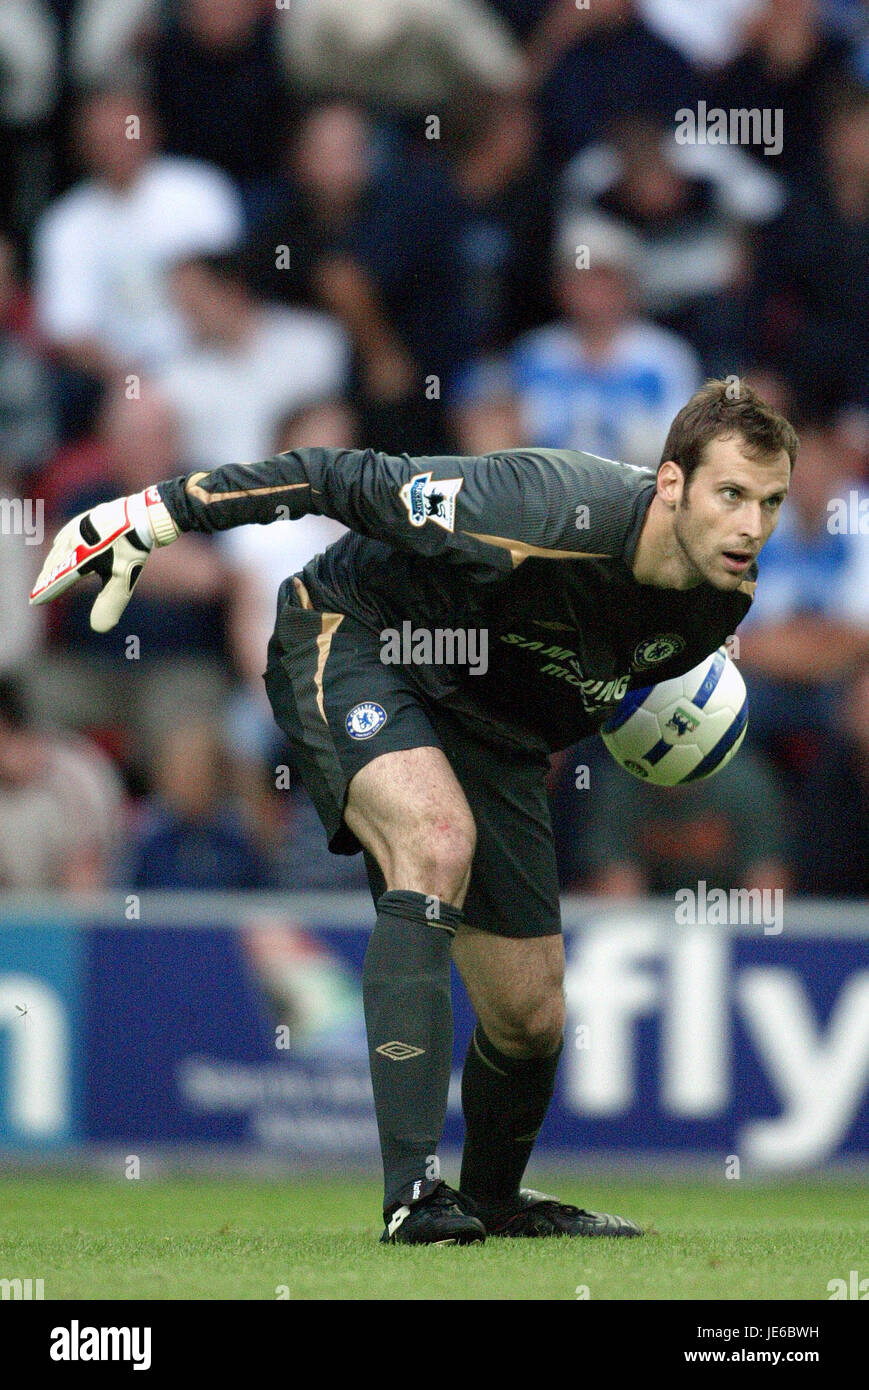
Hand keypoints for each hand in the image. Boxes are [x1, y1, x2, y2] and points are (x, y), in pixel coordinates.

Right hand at [29, 487, 177, 631]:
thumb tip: (100, 628)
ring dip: (51, 563)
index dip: (47, 592)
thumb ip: (109, 603)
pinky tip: (59, 546)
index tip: (34, 602)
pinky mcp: (84, 519)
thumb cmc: (132, 548)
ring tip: (47, 573)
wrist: (143, 515)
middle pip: (55, 564)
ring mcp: (77, 528)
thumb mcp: (123, 579)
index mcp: (79, 558)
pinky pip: (66, 536)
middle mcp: (73, 541)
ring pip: (58, 549)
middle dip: (46, 579)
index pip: (59, 580)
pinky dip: (60, 546)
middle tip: (38, 592)